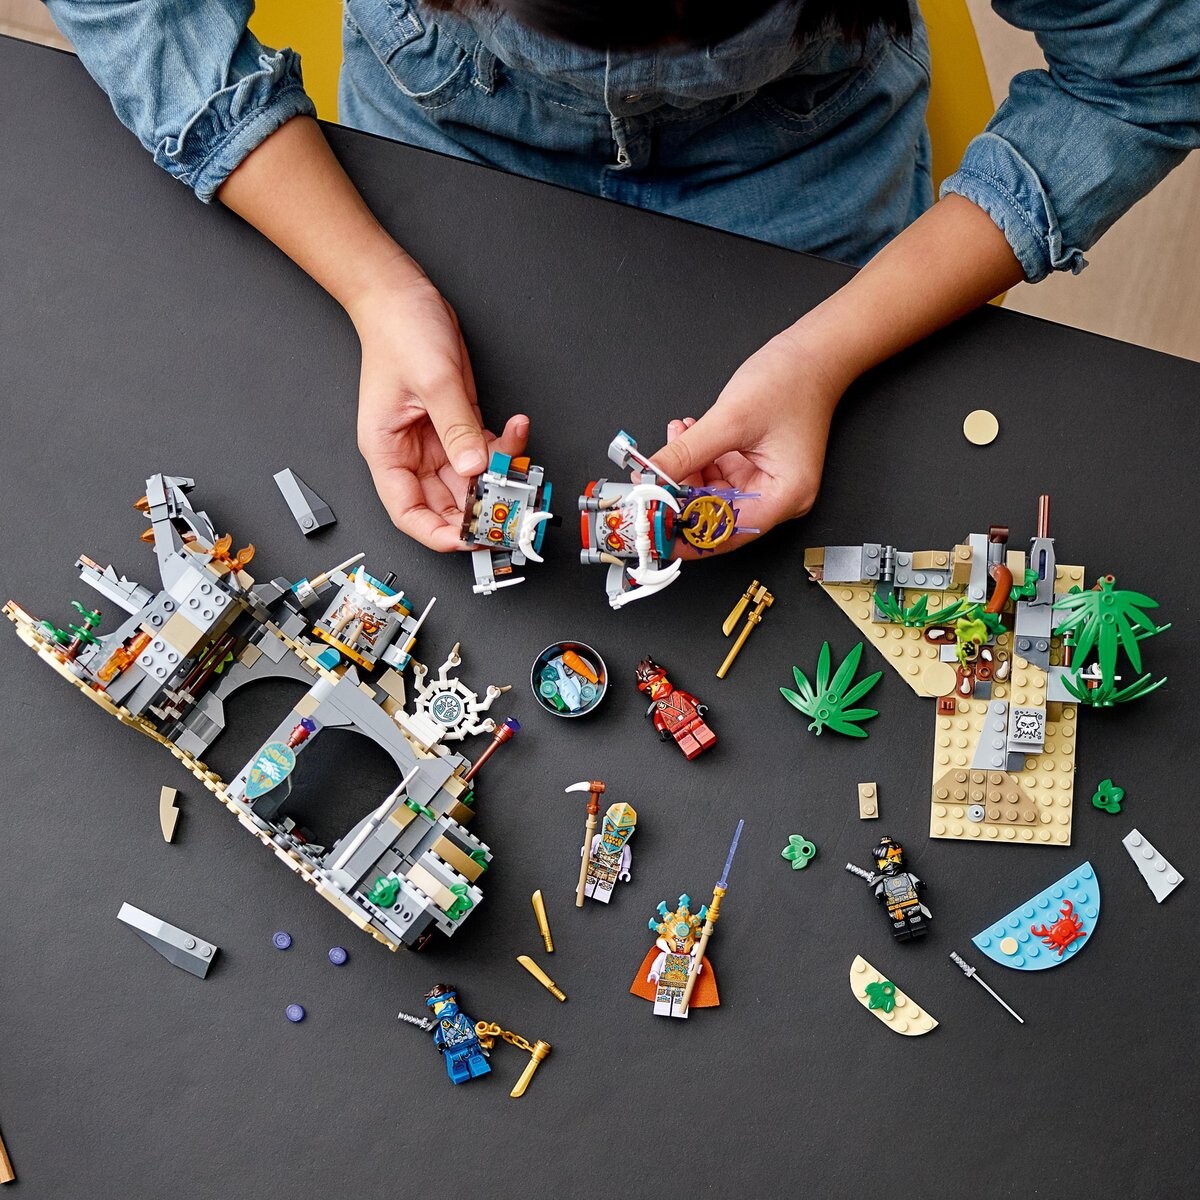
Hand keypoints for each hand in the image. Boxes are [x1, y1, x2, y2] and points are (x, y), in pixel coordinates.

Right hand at [348, 260, 528, 550]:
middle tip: (509, 510)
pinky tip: (517, 433)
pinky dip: (502, 448)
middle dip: (476, 509)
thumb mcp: (432, 380)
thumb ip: (456, 427)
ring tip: (519, 468)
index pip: (408, 512)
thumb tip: (474, 467)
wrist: (403, 295)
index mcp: (386, 450)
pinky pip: (482, 450)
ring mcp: (433, 440)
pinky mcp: (455, 424)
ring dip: (495, 477)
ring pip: (468, 479)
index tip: (468, 536)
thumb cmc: (399, 331)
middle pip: (442, 502)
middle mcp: (409, 452)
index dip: (437, 532)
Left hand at [645, 327, 844, 555]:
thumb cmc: (791, 382)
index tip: (656, 529)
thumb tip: (652, 477)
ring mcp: (766, 481)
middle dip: (682, 496)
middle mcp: (779, 495)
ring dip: (686, 471)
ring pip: (713, 493)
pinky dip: (698, 458)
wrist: (812, 353)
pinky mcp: (755, 466)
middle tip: (649, 484)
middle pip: (717, 514)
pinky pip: (718, 473)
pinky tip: (684, 435)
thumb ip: (686, 453)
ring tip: (672, 441)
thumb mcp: (730, 420)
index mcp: (785, 495)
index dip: (687, 534)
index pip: (727, 531)